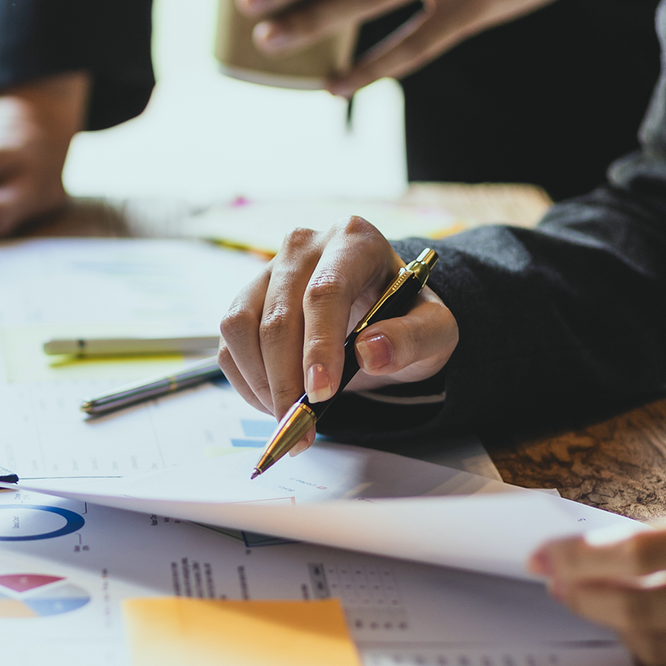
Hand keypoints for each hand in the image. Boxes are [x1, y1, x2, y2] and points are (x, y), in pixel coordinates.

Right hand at [217, 217, 457, 453]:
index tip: (320, 393)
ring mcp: (267, 270)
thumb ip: (414, 339)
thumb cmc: (406, 319)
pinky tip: (274, 400)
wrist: (383, 318)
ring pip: (241, 327)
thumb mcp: (436, 331)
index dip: (318, 345)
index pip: (325, 292)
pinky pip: (228, 343)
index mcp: (354, 241)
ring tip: (290, 416)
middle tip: (301, 424)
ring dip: (260, 381)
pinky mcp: (244, 298)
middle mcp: (303, 246)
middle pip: (278, 315)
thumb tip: (371, 353)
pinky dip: (246, 380)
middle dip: (285, 379)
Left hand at [531, 502, 665, 665]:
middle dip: (583, 595)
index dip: (583, 556)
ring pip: (658, 646)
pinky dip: (651, 646)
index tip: (546, 553)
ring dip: (609, 623)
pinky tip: (634, 625)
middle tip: (555, 580)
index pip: (644, 551)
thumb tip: (596, 554)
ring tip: (585, 599)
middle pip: (642, 607)